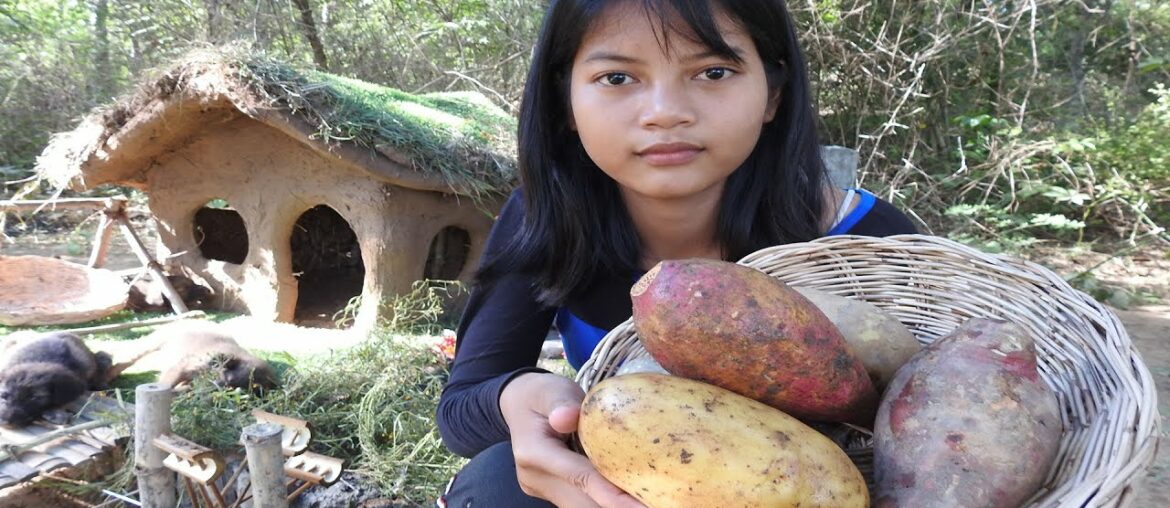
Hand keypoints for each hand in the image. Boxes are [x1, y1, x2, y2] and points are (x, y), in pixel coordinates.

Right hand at [500, 372, 646, 507]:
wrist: (517, 403)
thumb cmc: (542, 394)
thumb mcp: (552, 390)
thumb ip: (563, 402)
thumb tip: (569, 416)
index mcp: (535, 453)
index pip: (582, 478)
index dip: (615, 496)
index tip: (643, 506)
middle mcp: (536, 478)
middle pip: (584, 504)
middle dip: (619, 507)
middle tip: (656, 503)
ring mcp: (542, 489)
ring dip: (613, 505)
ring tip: (648, 502)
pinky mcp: (551, 492)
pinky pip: (580, 502)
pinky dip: (604, 500)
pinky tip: (629, 496)